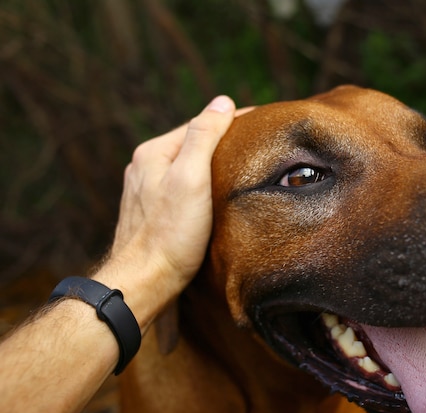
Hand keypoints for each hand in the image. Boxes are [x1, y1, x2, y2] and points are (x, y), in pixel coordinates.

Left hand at [96, 96, 249, 329]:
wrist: (144, 282)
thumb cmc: (170, 234)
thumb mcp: (191, 179)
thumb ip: (204, 137)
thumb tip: (222, 102)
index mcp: (154, 153)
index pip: (201, 124)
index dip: (234, 120)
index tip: (265, 120)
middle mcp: (145, 168)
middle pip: (193, 144)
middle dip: (224, 140)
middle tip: (259, 141)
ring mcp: (146, 191)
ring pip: (187, 166)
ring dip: (212, 162)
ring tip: (242, 164)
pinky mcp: (152, 212)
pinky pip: (182, 186)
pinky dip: (202, 182)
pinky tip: (215, 193)